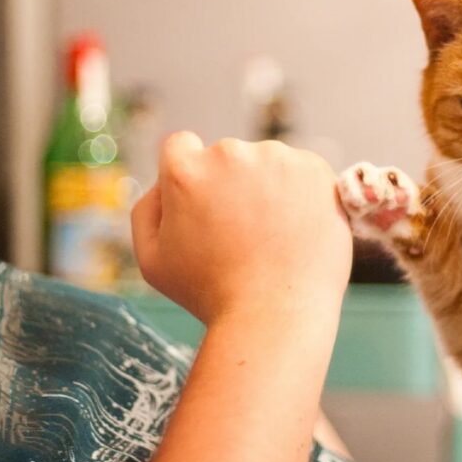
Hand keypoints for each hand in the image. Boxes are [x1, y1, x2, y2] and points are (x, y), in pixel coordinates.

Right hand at [131, 132, 351, 325]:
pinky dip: (301, 192)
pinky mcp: (314, 169)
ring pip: (267, 162)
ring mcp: (276, 158)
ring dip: (269, 187)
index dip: (192, 179)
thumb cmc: (211, 294)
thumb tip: (164, 182)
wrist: (276, 315)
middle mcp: (230, 153)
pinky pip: (302, 171)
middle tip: (243, 235)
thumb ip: (147, 210)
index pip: (181, 147)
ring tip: (273, 237)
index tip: (207, 207)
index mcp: (185, 169)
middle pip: (226, 157)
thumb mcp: (152, 259)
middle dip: (231, 186)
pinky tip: (297, 229)